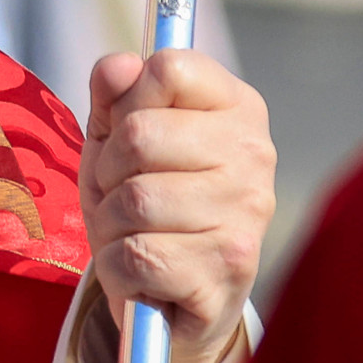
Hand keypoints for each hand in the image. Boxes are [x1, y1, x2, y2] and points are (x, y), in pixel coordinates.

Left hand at [82, 51, 274, 362]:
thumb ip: (114, 94)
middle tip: (122, 193)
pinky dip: (117, 268)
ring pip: (134, 200)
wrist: (175, 297)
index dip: (127, 101)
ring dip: (109, 224)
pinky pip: (136, 256)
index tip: (128, 132)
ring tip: (131, 234)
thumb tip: (118, 65)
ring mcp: (247, 215)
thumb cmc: (147, 199)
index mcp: (236, 107)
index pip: (169, 68)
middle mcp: (254, 154)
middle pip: (140, 134)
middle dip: (108, 171)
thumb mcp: (117, 137)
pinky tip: (141, 273)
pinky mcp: (228, 272)